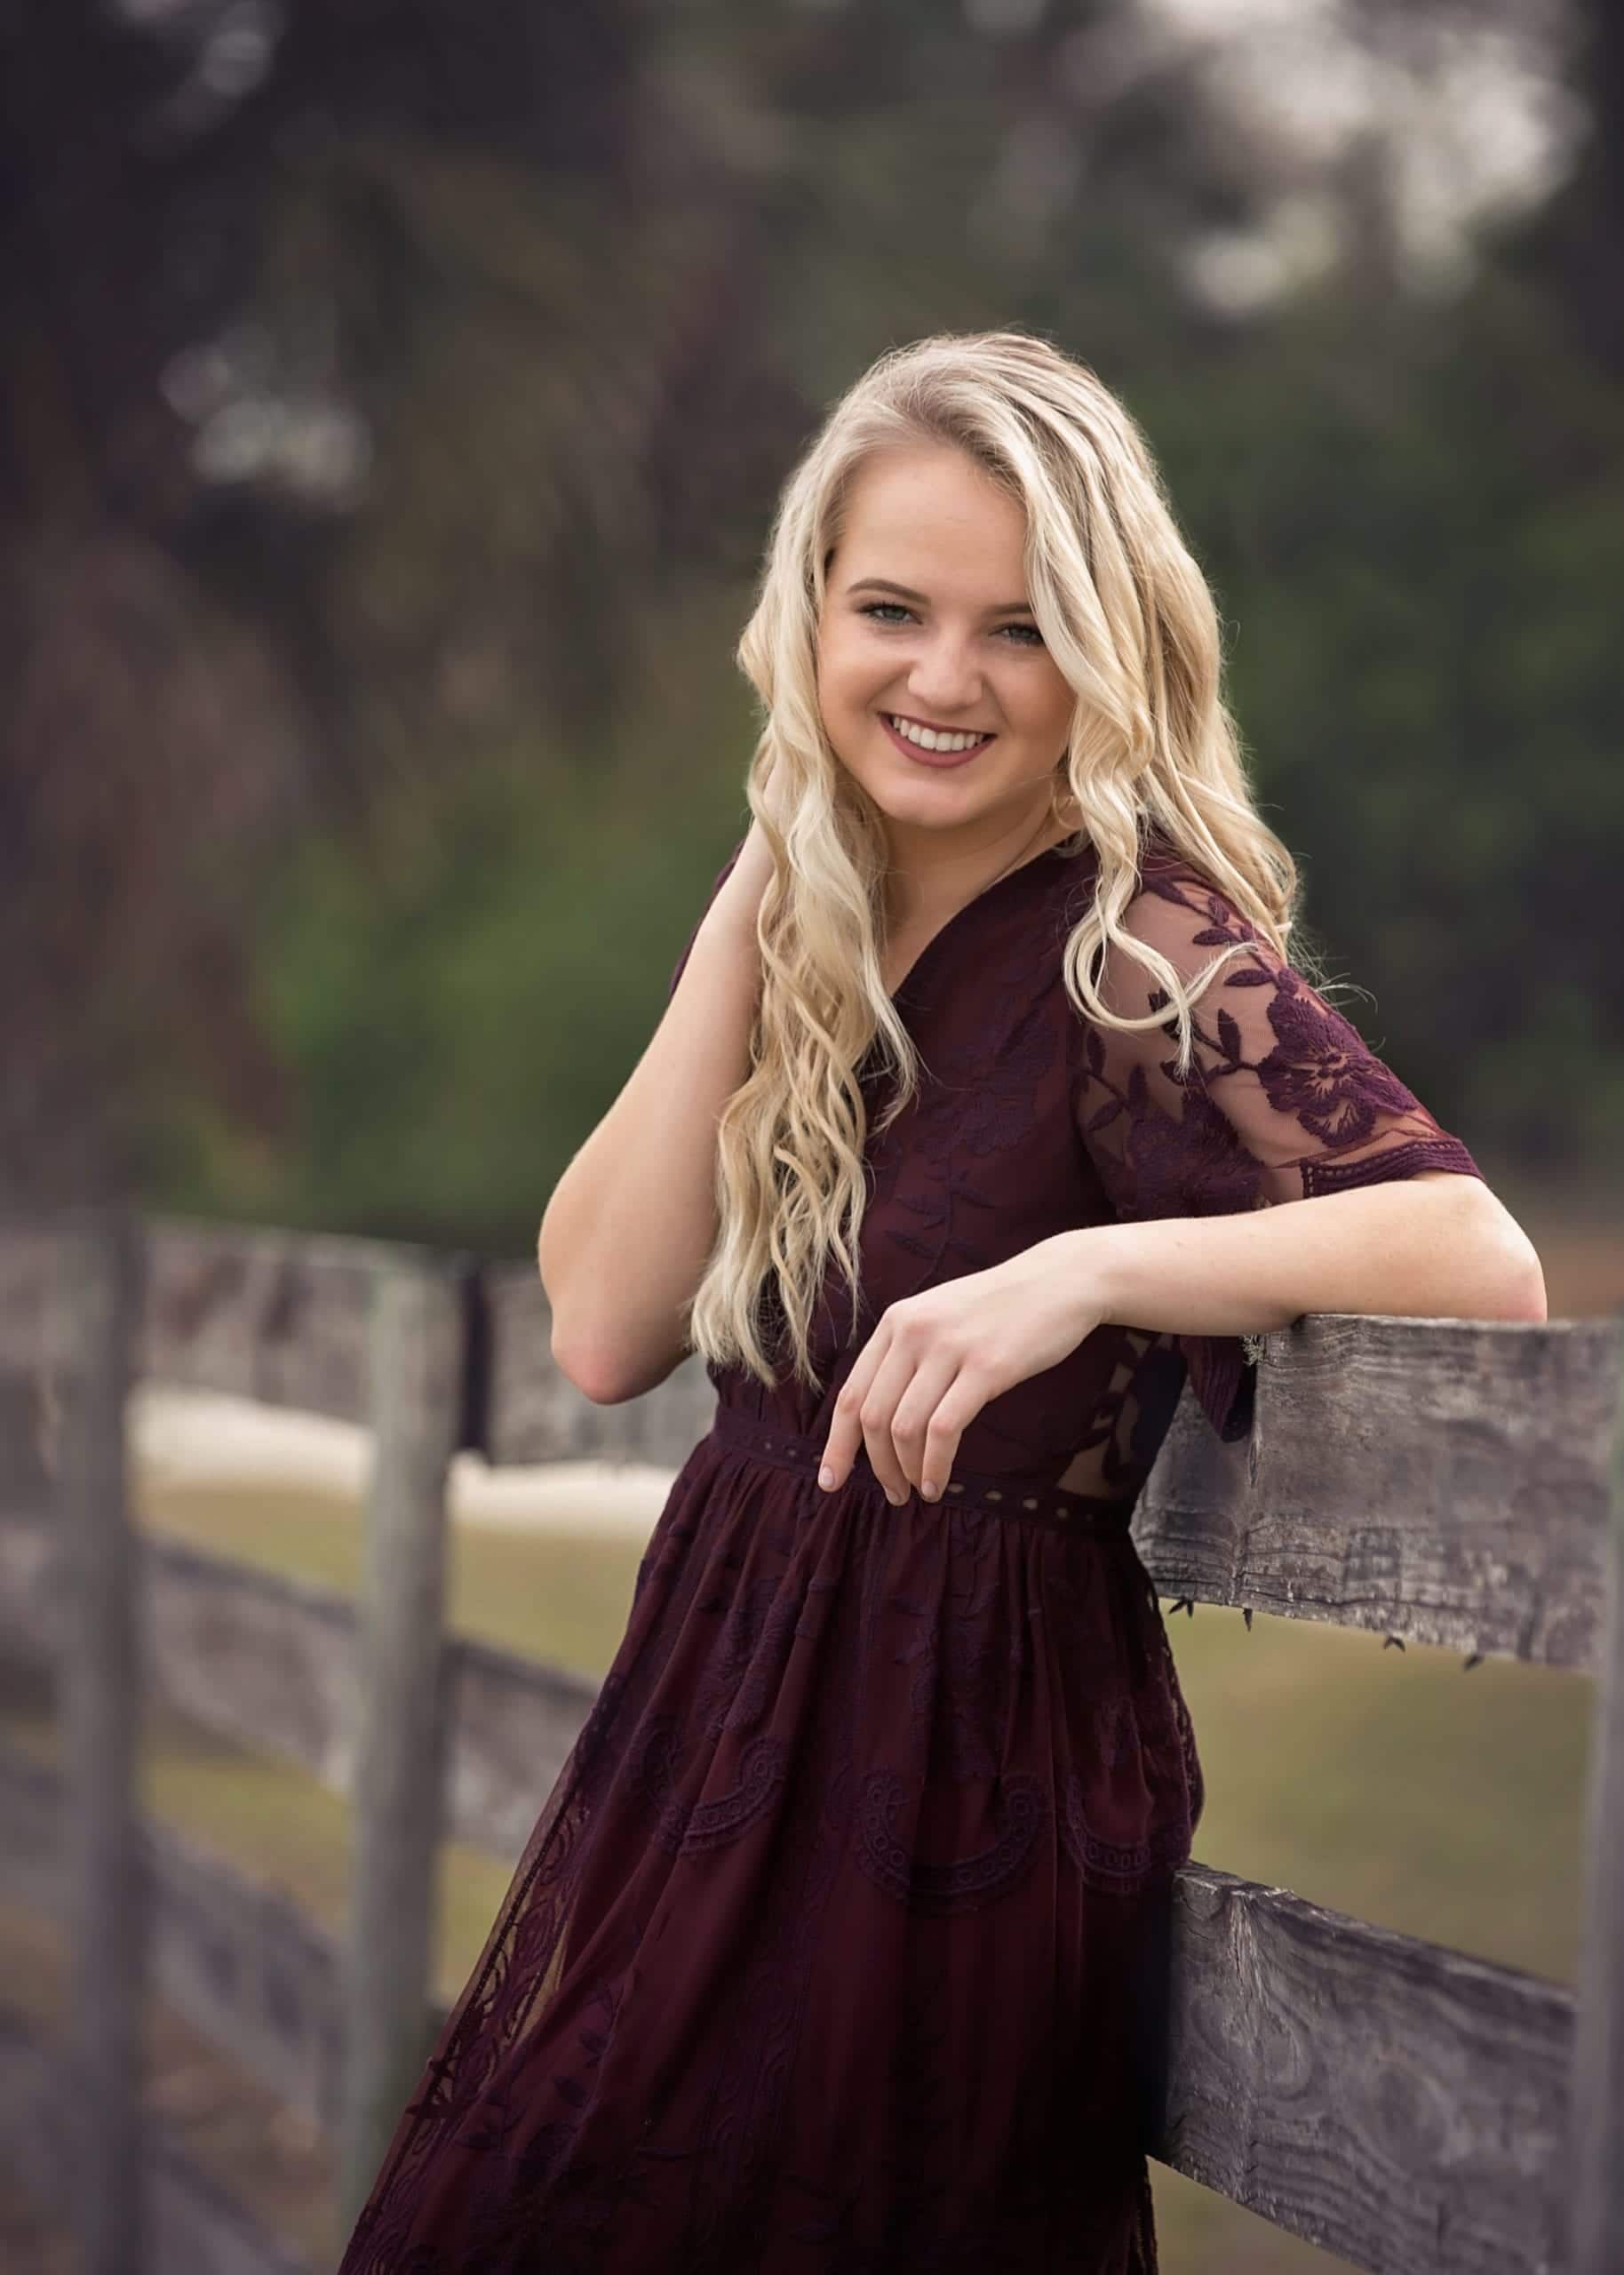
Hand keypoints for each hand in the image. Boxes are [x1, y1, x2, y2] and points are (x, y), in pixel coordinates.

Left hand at [817, 1234, 1105, 1502]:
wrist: (1060, 1281)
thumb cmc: (1000, 1309)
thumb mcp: (940, 1317)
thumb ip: (908, 1355)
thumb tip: (879, 1418)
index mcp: (896, 1323)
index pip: (850, 1395)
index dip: (837, 1444)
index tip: (831, 1480)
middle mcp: (913, 1332)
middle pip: (872, 1417)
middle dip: (876, 1467)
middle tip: (893, 1495)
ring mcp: (949, 1348)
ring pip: (904, 1428)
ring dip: (906, 1471)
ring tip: (918, 1492)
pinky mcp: (986, 1368)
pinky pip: (944, 1429)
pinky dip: (935, 1465)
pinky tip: (938, 1482)